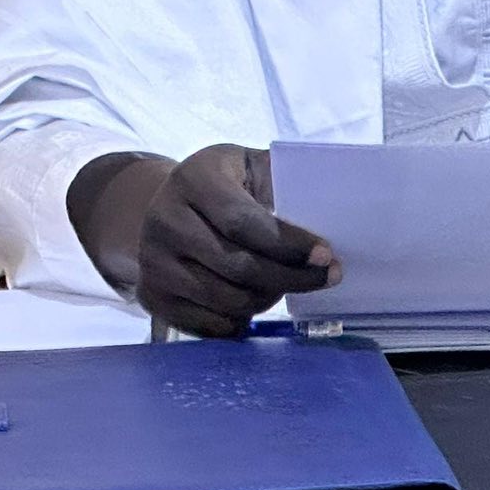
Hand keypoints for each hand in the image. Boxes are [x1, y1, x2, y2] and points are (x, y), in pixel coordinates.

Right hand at [134, 144, 338, 336]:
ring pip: (227, 300)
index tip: (327, 256)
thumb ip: (283, 178)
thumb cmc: (223, 184)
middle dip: (290, 278)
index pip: (243, 221)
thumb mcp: (248, 165)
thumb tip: (338, 201)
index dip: (288, 244)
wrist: (165, 205)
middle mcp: (163, 219)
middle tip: (324, 278)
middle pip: (238, 266)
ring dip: (267, 299)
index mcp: (192, 179)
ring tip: (282, 284)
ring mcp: (152, 261)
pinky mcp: (151, 295)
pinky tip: (252, 299)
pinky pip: (210, 324)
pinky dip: (240, 320)